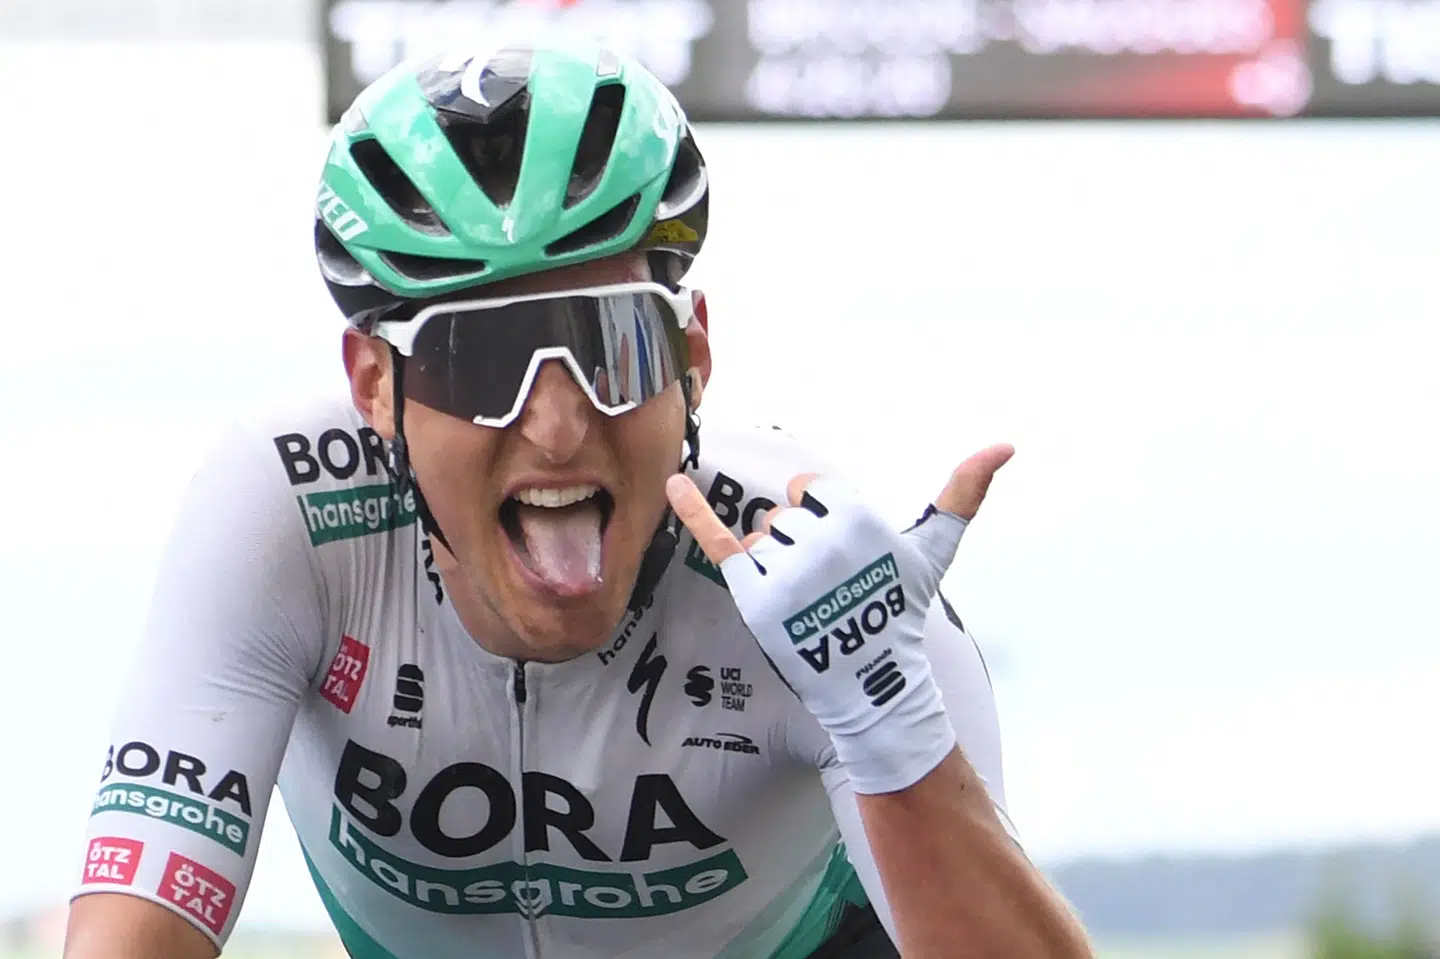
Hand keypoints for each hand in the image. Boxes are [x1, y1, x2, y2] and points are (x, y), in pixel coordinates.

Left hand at [666, 444, 1012, 793]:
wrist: (868, 678)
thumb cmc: (899, 609)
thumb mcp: (932, 550)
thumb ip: (962, 494)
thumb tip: (1005, 445)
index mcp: (853, 512)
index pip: (812, 491)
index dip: (825, 522)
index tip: (844, 558)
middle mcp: (815, 533)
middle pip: (785, 515)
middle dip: (800, 544)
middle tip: (826, 586)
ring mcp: (780, 563)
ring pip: (761, 538)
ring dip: (774, 564)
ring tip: (804, 600)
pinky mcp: (750, 591)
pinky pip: (716, 539)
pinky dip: (691, 510)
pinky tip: (670, 484)